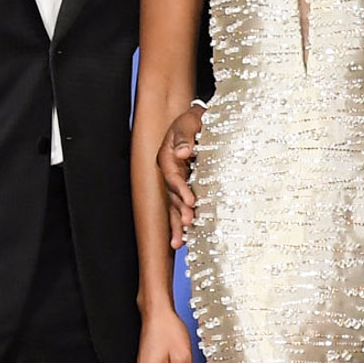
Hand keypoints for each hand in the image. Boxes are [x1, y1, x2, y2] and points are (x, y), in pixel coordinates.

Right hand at [158, 104, 201, 240]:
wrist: (196, 120)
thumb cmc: (193, 120)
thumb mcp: (189, 122)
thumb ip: (185, 136)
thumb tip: (183, 152)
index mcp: (167, 156)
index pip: (173, 176)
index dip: (181, 189)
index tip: (191, 201)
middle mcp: (168, 171)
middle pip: (172, 195)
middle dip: (180, 211)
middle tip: (189, 224)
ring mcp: (175, 181)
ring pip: (173, 206)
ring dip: (177, 223)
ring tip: (178, 242)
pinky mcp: (183, 188)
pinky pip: (180, 207)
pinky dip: (180, 223)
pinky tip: (182, 240)